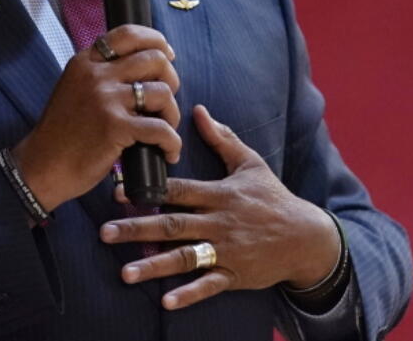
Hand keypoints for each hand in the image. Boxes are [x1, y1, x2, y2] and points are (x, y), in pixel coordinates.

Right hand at [12, 25, 181, 211]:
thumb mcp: (74, 88)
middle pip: (154, 59)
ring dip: (172, 114)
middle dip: (171, 79)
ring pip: (162, 92)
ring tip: (165, 131)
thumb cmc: (62, 133)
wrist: (43, 166)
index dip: (156, 41)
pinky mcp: (116, 127)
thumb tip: (143, 67)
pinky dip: (172, 144)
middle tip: (164, 102)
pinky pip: (161, 129)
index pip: (128, 34)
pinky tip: (168, 153)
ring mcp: (106, 99)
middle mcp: (96, 75)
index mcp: (86, 62)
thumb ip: (101, 74)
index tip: (167, 56)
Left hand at [99, 104, 339, 309]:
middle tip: (105, 232)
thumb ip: (222, 138)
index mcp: (219, 194)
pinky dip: (189, 294)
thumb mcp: (250, 163)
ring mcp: (226, 250)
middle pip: (173, 225)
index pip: (178, 190)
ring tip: (125, 273)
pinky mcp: (235, 274)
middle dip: (137, 229)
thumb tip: (198, 109)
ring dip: (154, 266)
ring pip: (185, 258)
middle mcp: (219, 222)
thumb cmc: (273, 197)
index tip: (117, 192)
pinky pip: (209, 285)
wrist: (306, 237)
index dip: (148, 191)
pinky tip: (166, 301)